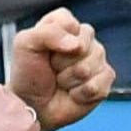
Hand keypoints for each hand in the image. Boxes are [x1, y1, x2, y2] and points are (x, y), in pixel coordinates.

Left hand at [9, 8, 114, 130]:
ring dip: (70, 79)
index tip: (43, 51)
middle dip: (62, 61)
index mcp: (64, 24)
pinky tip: (72, 94)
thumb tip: (77, 45)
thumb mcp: (25, 44)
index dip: (54, 40)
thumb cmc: (28, 74)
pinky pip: (101, 81)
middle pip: (84, 43)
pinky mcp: (104, 80)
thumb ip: (49, 33)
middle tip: (52, 69)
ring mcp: (96, 59)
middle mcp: (84, 38)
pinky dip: (82, 93)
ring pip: (92, 64)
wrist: (31, 106)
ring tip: (60, 82)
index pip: (69, 23)